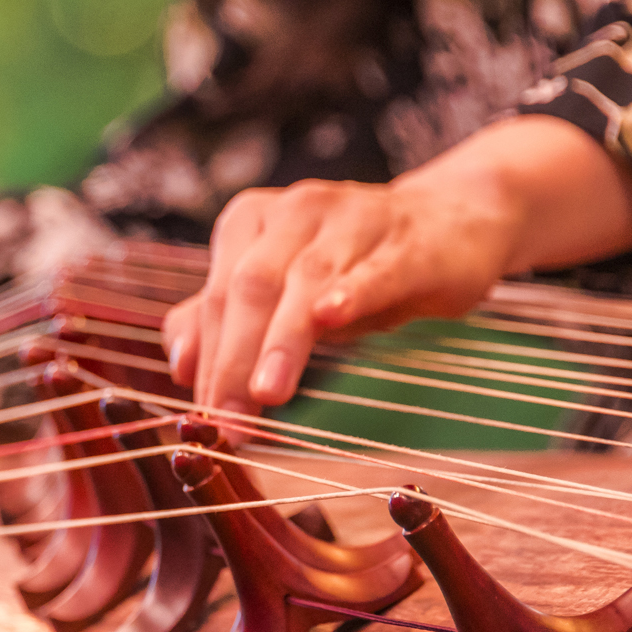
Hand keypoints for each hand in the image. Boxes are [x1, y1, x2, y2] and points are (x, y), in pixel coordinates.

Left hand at [162, 173, 518, 417]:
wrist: (451, 222)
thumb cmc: (354, 268)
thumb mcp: (283, 293)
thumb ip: (225, 324)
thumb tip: (180, 367)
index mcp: (253, 221)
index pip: (219, 297)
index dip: (209, 361)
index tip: (204, 421)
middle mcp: (296, 210)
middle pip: (253, 286)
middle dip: (236, 359)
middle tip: (230, 420)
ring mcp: (354, 219)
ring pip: (307, 280)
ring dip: (283, 340)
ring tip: (267, 393)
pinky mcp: (409, 240)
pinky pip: (375, 268)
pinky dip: (351, 293)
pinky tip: (330, 317)